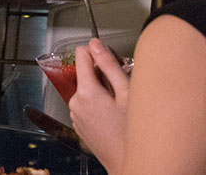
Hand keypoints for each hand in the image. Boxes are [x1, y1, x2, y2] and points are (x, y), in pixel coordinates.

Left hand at [69, 39, 130, 171]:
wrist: (125, 161)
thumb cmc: (130, 132)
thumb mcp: (126, 93)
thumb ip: (109, 65)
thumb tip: (96, 44)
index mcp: (86, 91)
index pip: (81, 55)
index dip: (95, 52)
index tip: (108, 58)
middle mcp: (75, 101)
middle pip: (85, 73)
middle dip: (102, 75)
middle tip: (121, 88)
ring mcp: (75, 114)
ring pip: (86, 89)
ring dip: (101, 90)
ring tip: (118, 104)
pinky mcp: (79, 123)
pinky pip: (86, 104)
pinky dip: (97, 104)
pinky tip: (112, 114)